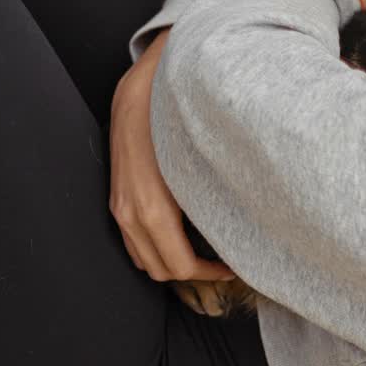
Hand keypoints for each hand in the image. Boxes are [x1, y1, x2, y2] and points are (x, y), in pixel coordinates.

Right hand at [109, 28, 234, 282]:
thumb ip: (217, 194)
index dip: (210, 273)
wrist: (139, 92)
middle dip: (193, 273)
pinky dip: (154, 248)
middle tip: (224, 262)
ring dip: (171, 263)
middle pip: (161, 270)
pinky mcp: (116, 200)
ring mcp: (119, 208)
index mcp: (153, 210)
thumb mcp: (201, 161)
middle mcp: (131, 214)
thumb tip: (250, 215)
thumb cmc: (175, 122)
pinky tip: (178, 236)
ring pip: (143, 259)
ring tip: (203, 253)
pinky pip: (132, 241)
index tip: (233, 266)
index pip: (180, 265)